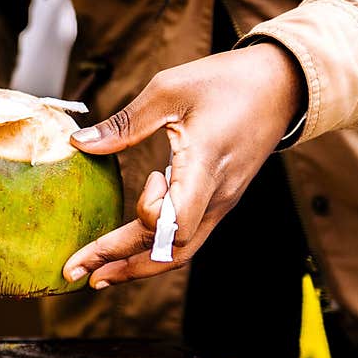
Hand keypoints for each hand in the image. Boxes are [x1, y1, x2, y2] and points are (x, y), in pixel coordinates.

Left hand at [62, 43, 305, 288]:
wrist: (281, 84)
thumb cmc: (227, 82)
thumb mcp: (170, 90)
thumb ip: (125, 123)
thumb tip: (79, 143)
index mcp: (205, 166)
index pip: (177, 221)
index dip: (151, 213)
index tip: (148, 176)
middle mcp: (215, 195)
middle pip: (171, 250)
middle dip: (121, 263)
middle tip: (76, 272)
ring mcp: (220, 203)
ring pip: (180, 252)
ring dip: (136, 266)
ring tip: (98, 274)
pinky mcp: (218, 202)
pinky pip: (186, 239)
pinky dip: (154, 252)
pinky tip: (128, 253)